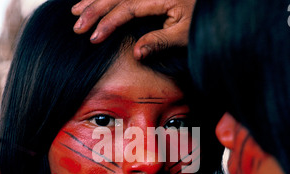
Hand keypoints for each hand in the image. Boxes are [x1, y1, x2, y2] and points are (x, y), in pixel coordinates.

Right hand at [72, 0, 195, 59]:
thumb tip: (136, 53)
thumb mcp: (185, 33)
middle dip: (93, 10)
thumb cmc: (201, 20)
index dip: (108, 22)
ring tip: (75, 11)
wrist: (215, 5)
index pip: (127, 8)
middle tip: (77, 26)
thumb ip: (160, 41)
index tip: (93, 37)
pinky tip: (91, 0)